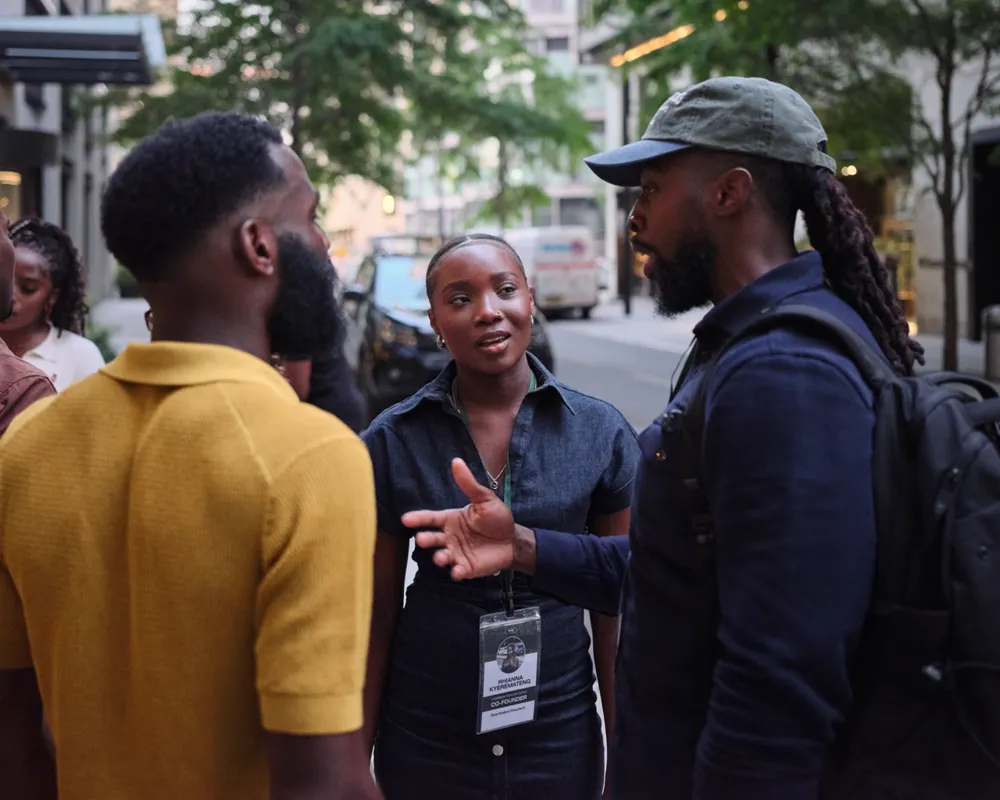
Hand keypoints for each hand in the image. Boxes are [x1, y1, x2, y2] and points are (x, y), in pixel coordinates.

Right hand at [402, 458, 514, 579]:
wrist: (512, 540)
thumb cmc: (496, 518)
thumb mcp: (484, 499)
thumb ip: (469, 484)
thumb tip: (456, 461)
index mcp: (451, 520)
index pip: (430, 518)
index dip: (418, 519)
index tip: (405, 519)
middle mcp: (450, 537)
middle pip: (432, 538)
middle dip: (426, 539)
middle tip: (421, 539)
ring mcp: (457, 553)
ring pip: (442, 556)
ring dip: (439, 557)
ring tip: (440, 557)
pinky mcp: (466, 568)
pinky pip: (458, 571)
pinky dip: (456, 572)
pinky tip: (457, 571)